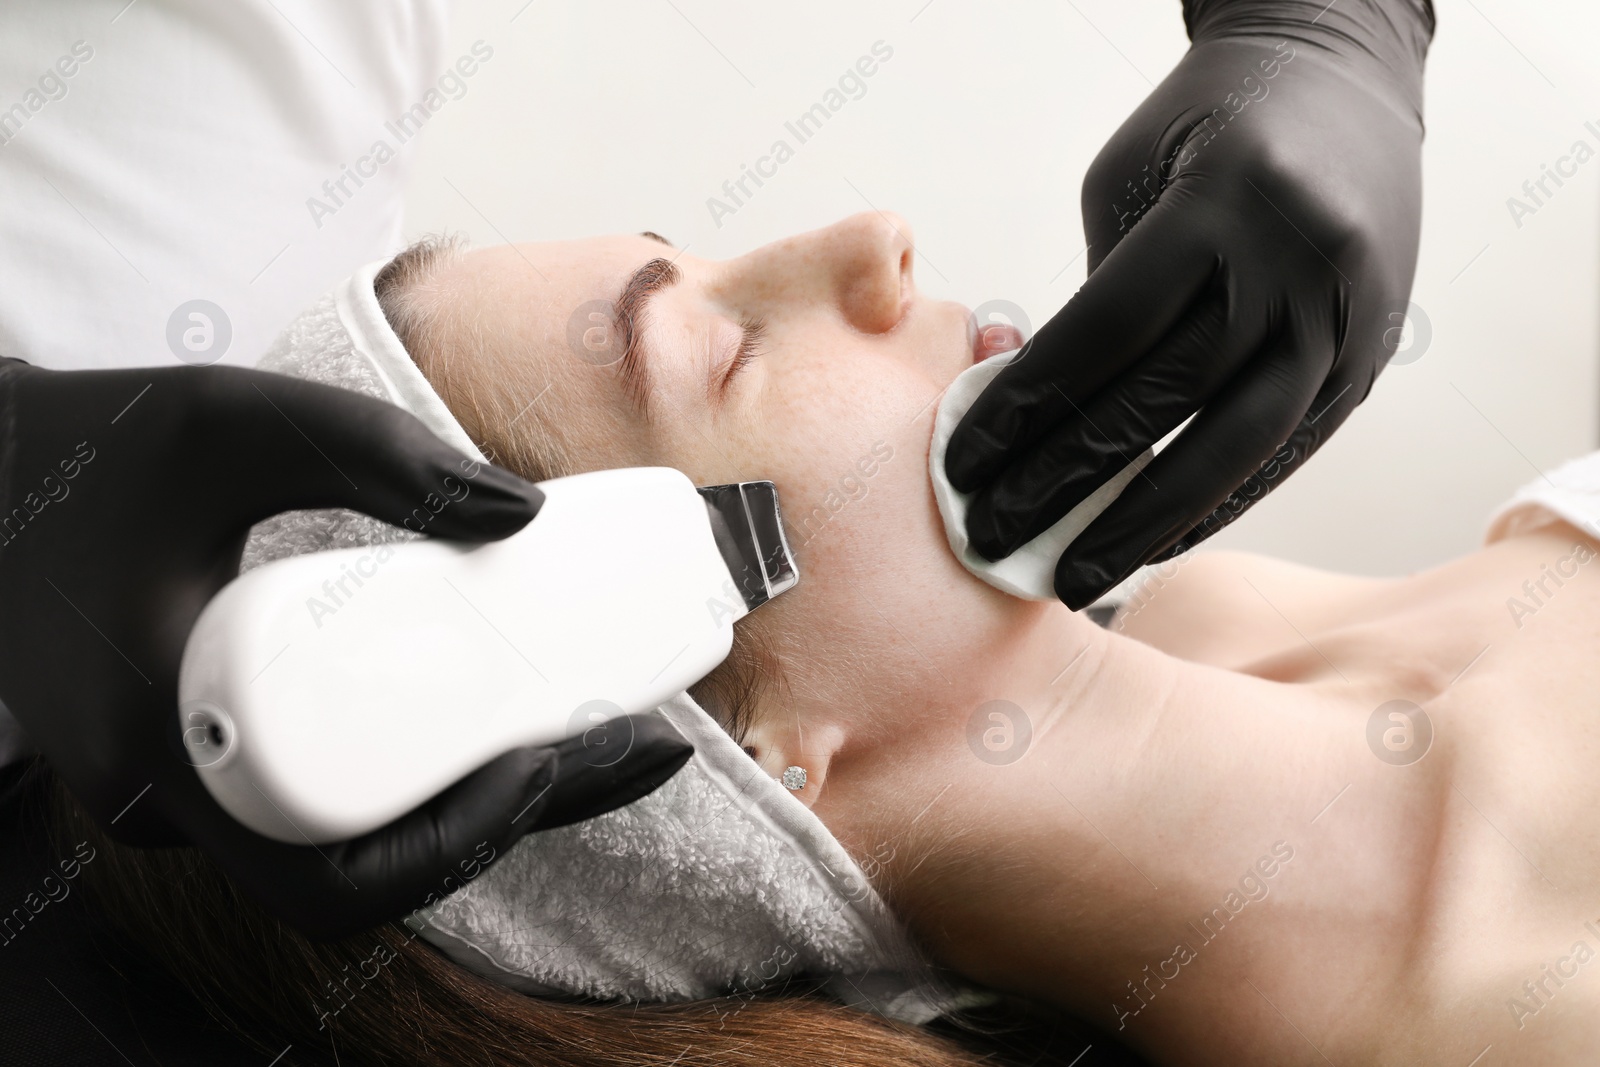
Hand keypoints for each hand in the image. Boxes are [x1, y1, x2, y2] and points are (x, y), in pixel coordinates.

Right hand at [0, 359, 691, 937]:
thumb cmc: (90, 453)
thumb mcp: (230, 419)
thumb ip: (374, 451)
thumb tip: (527, 513)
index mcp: (163, 744)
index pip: (328, 871)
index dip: (457, 839)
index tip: (547, 759)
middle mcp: (177, 798)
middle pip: (377, 868)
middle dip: (514, 818)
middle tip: (627, 745)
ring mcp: (196, 787)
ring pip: (361, 841)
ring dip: (482, 799)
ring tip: (595, 727)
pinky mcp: (216, 757)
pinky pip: (334, 795)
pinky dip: (426, 767)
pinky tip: (504, 707)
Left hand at [946, 0, 1433, 607]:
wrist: (1342, 74)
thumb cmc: (1208, 122)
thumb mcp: (1131, 176)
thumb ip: (1097, 290)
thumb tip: (1038, 412)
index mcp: (1220, 204)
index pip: (1104, 333)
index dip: (1026, 408)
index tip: (963, 465)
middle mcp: (1292, 265)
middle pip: (1162, 400)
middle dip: (1064, 481)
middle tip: (991, 536)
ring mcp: (1343, 315)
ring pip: (1234, 447)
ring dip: (1143, 524)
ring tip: (1072, 579)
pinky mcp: (1369, 356)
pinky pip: (1288, 452)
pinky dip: (1218, 504)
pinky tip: (1156, 543)